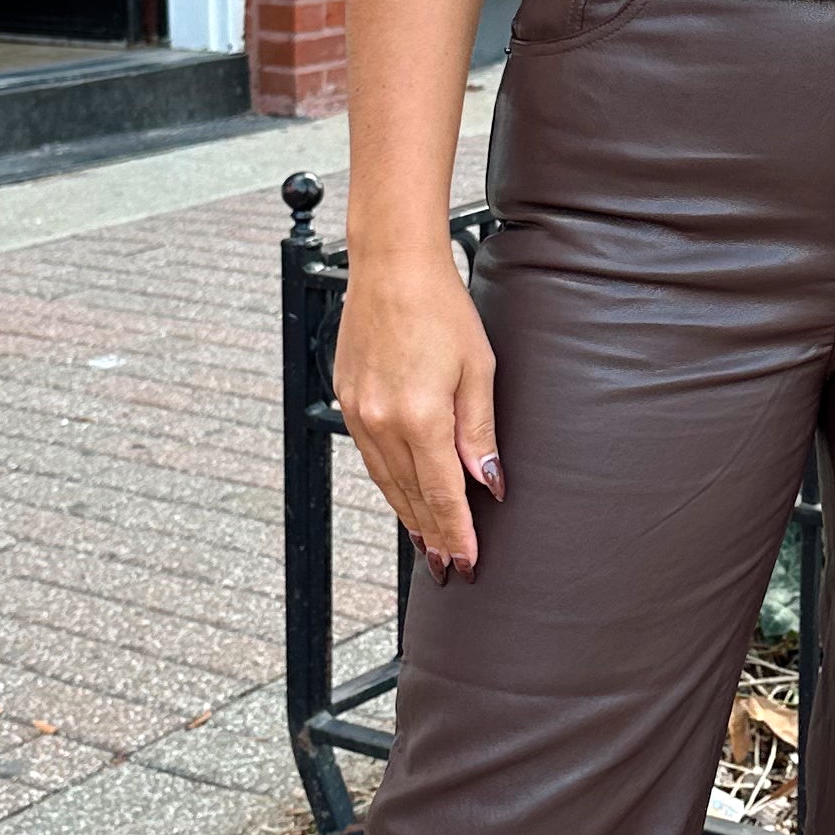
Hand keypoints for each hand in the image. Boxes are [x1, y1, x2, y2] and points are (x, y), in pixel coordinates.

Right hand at [334, 250, 502, 577]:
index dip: (456, 532)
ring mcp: (358, 414)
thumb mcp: (478, 371)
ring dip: (408, 515)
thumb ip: (478, 433)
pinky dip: (389, 483)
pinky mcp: (347, 401)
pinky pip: (370, 457)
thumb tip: (487, 483)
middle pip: (411, 496)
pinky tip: (403, 494)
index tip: (467, 562)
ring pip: (386, 482)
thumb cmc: (442, 311)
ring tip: (427, 543)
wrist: (391, 268)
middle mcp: (382, 423)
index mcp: (420, 418)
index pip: (442, 494)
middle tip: (447, 566)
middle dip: (432, 534)